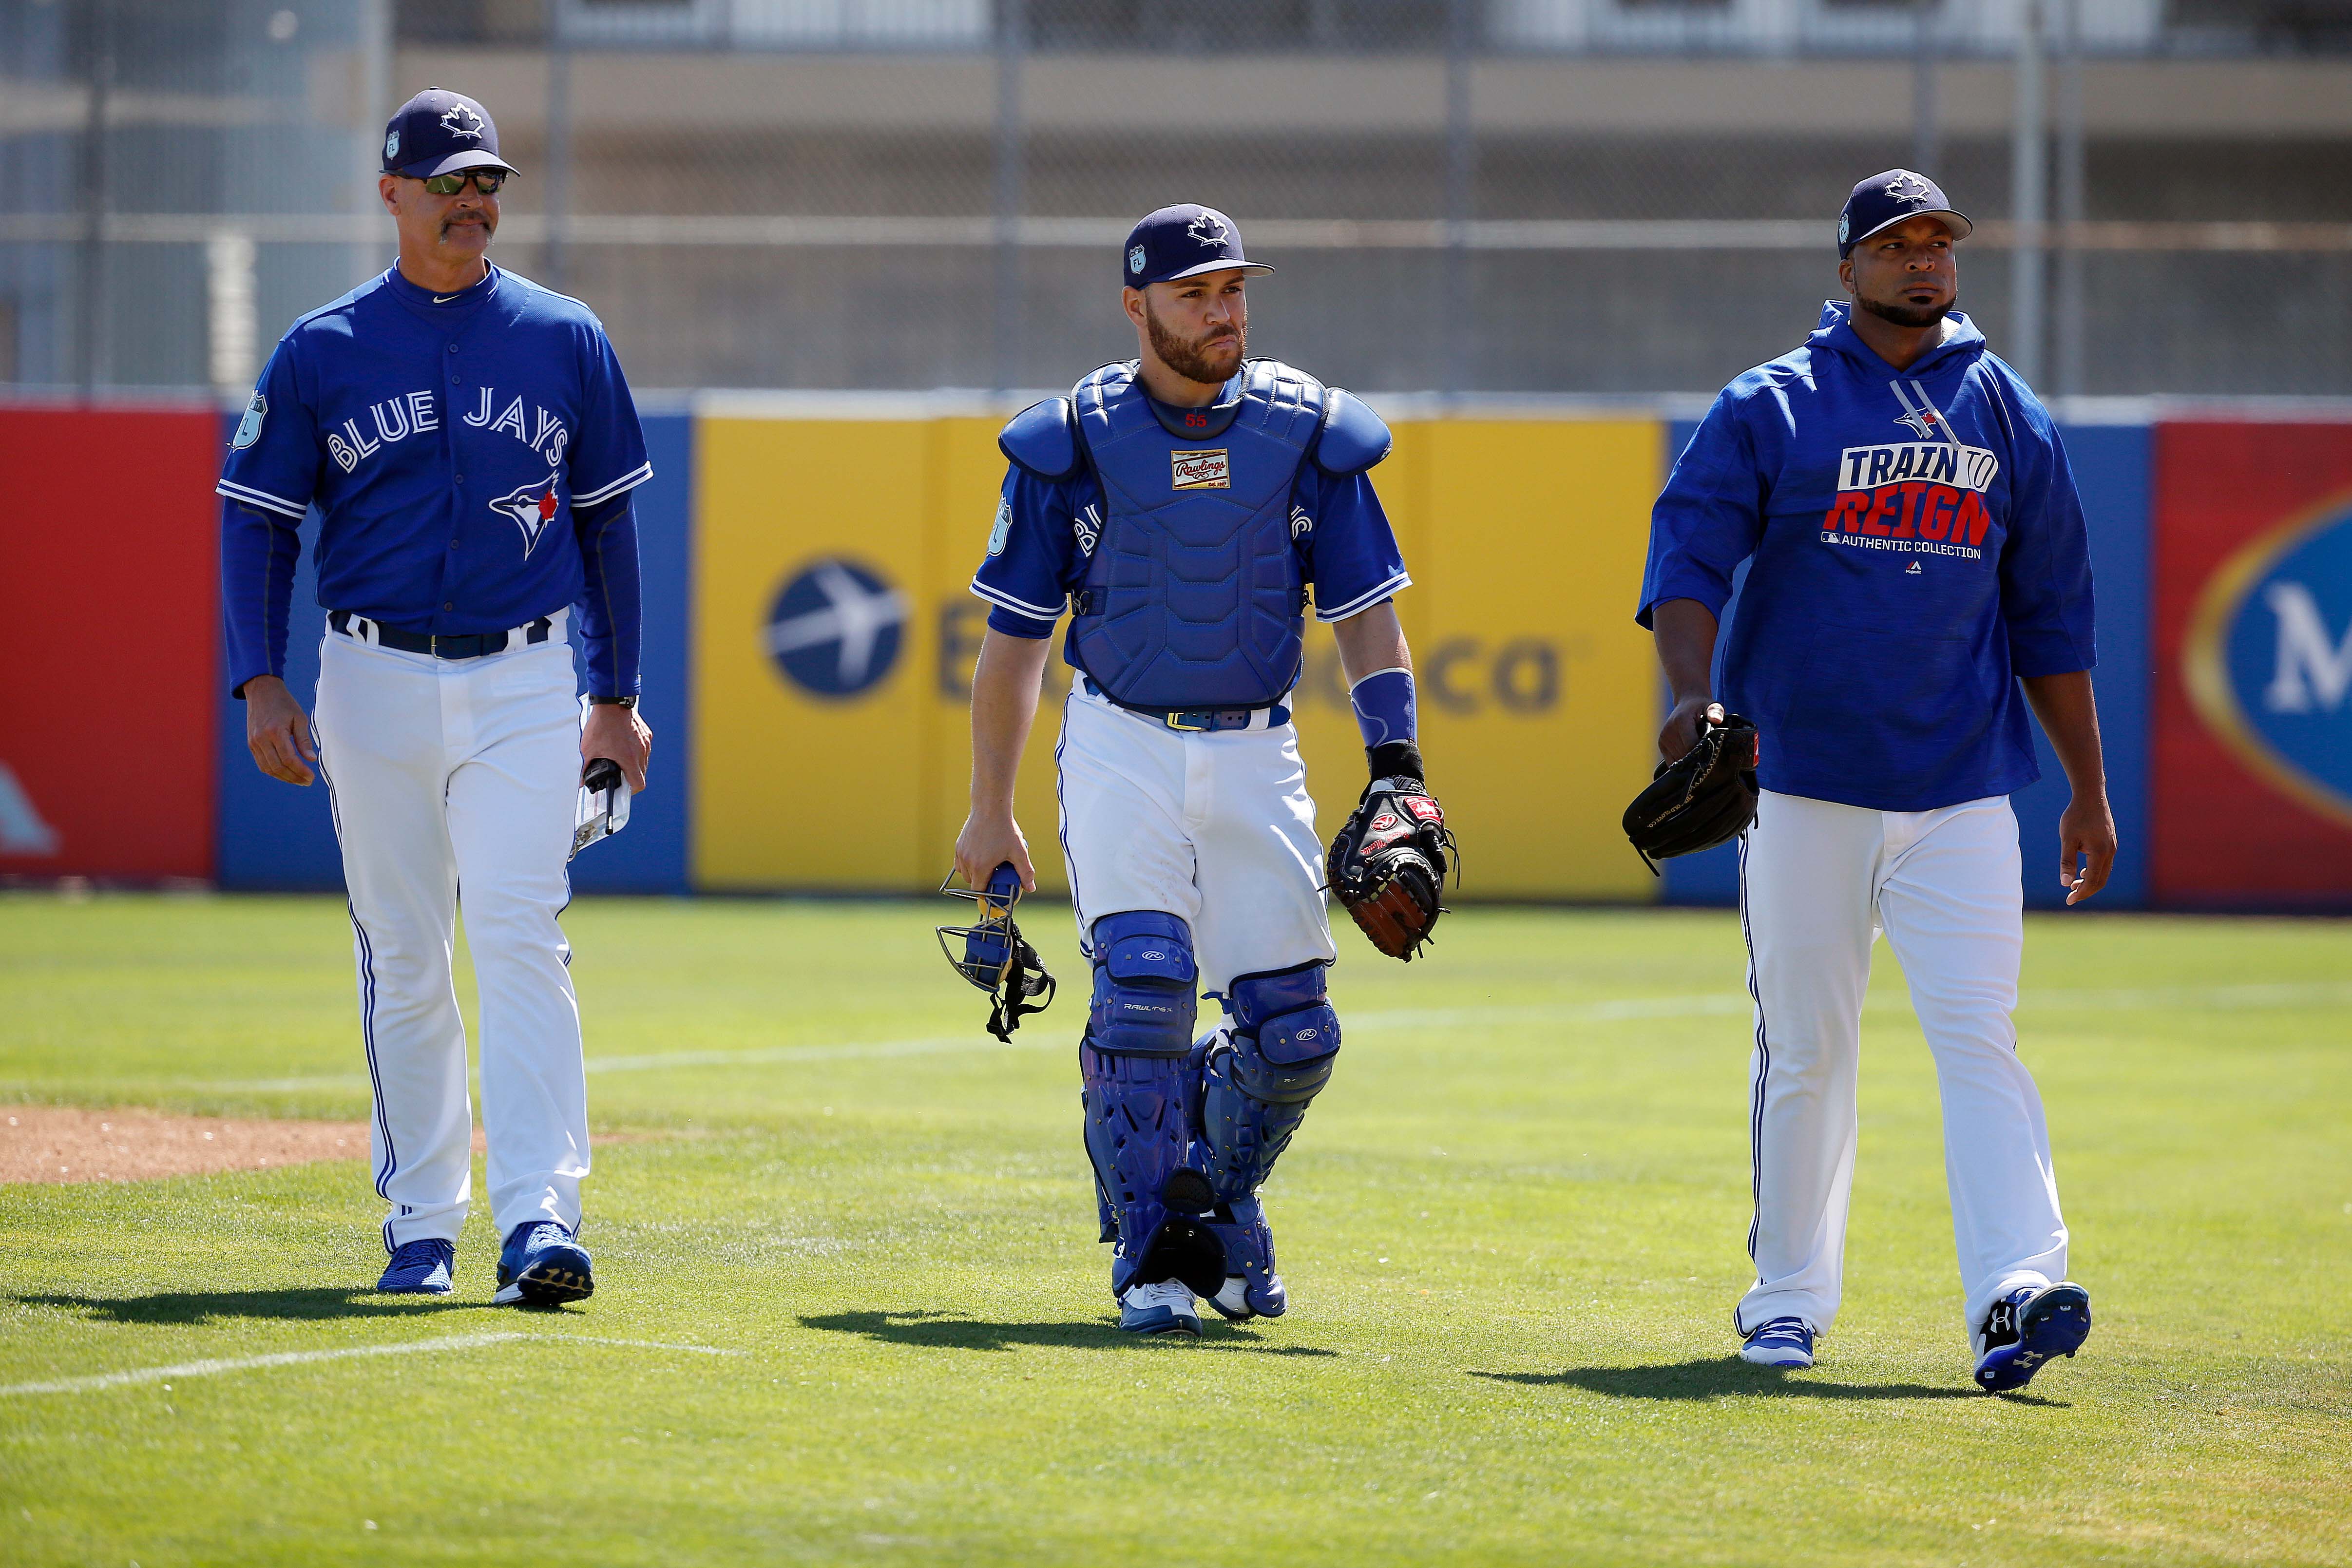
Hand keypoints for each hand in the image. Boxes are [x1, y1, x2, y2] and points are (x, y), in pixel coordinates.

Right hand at [244, 675, 316, 785]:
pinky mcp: (251, 743)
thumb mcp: (299, 718)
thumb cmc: (284, 703)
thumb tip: (311, 760)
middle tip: (307, 782)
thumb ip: (304, 740)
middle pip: (278, 767)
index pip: (289, 759)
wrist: (262, 692)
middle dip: (294, 777)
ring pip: (268, 768)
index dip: (300, 771)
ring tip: (298, 780)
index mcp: (275, 731)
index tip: (311, 777)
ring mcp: (254, 742)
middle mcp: (261, 739)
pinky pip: (261, 763)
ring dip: (284, 777)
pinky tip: (285, 773)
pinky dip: (273, 771)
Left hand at [582, 702, 651, 793]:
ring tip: (620, 759)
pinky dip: (636, 752)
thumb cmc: (601, 725)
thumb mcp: (588, 749)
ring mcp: (645, 743)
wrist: (611, 702)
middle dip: (630, 777)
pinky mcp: (646, 734)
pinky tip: (624, 746)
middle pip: (641, 774)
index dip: (631, 790)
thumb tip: (580, 782)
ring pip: (643, 762)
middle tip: (618, 774)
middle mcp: (641, 752)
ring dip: (634, 765)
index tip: (623, 788)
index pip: (638, 784)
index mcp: (629, 759)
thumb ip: (583, 768)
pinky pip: (644, 749)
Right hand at [955, 808, 1035, 893]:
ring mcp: (961, 853)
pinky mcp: (958, 845)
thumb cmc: (1005, 829)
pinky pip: (960, 862)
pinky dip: (968, 864)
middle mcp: (967, 861)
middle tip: (996, 875)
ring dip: (975, 874)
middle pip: (972, 883)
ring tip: (989, 865)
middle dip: (983, 883)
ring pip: (964, 873)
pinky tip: (980, 856)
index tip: (995, 891)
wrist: (990, 808)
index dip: (986, 895)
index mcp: (981, 867)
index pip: (978, 891)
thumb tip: (1030, 888)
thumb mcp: (1019, 852)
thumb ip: (1025, 872)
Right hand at [1658, 694, 1715, 764]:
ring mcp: (1663, 737)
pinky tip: (1688, 753)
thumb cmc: (1702, 707)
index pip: (1691, 746)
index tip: (1712, 751)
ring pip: (1678, 759)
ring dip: (1689, 759)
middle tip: (1706, 751)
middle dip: (1696, 756)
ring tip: (1696, 750)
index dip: (1703, 752)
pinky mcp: (1661, 743)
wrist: (1687, 703)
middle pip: (1684, 754)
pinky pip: (1672, 761)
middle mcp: (1669, 730)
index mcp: (1681, 721)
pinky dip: (1681, 760)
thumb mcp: (1712, 706)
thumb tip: (1717, 719)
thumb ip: (1716, 712)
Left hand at [2057, 790, 2116, 905]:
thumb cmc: (2076, 816)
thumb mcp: (2067, 839)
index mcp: (2100, 853)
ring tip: (2074, 885)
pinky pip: (2105, 863)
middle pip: (2101, 880)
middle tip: (2070, 897)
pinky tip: (2083, 872)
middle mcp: (2110, 852)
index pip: (2092, 882)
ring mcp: (2112, 847)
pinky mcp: (2111, 842)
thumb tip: (2065, 883)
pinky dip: (2094, 871)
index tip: (2069, 901)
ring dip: (2090, 881)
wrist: (2091, 796)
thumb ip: (2067, 862)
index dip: (2081, 893)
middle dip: (2086, 891)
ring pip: (2104, 872)